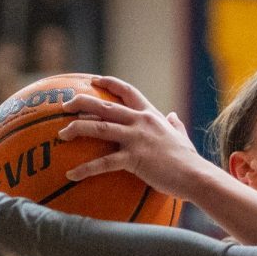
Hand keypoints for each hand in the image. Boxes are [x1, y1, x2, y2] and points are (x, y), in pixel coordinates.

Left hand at [59, 76, 207, 199]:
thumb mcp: (182, 136)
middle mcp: (141, 122)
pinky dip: (85, 168)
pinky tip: (71, 174)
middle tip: (65, 104)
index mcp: (151, 115)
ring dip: (77, 129)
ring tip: (61, 134)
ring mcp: (136, 139)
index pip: (128, 92)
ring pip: (99, 128)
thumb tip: (173, 115)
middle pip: (106, 106)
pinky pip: (103, 162)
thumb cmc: (189, 160)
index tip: (94, 80)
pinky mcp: (134, 158)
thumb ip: (175, 125)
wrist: (196, 175)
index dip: (109, 83)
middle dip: (82, 102)